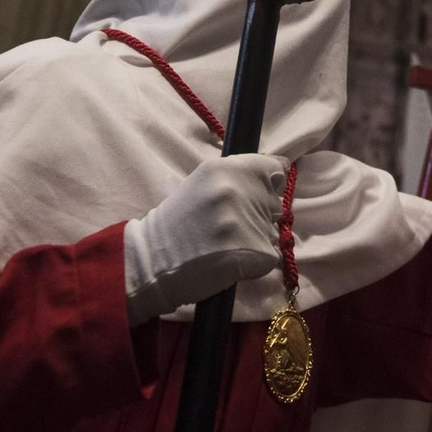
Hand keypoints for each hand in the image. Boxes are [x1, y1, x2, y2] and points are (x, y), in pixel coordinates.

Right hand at [123, 154, 286, 323]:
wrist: (151, 260)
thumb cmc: (178, 222)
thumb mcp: (204, 183)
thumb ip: (239, 176)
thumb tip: (279, 173)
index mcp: (226, 168)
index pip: (274, 168)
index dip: (268, 184)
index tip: (256, 195)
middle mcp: (238, 190)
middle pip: (275, 203)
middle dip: (260, 215)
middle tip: (228, 227)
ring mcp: (247, 222)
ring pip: (273, 231)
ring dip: (257, 239)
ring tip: (225, 245)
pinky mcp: (254, 252)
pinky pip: (270, 255)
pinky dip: (256, 262)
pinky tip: (230, 262)